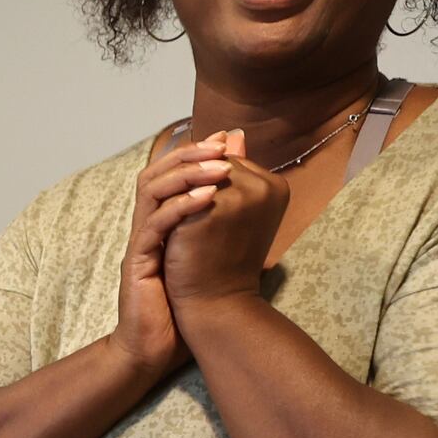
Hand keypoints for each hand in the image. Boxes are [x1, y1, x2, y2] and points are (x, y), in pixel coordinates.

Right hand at [114, 137, 231, 378]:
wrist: (155, 348)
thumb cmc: (182, 308)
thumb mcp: (208, 260)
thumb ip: (222, 227)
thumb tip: (242, 201)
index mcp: (162, 223)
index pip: (170, 172)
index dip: (195, 151)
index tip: (227, 140)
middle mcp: (147, 227)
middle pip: (156, 172)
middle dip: (190, 154)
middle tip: (222, 146)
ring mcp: (141, 242)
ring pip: (152, 190)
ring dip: (187, 173)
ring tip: (220, 168)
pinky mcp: (138, 261)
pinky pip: (155, 224)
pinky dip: (180, 206)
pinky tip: (207, 200)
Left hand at [160, 130, 286, 308]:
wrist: (217, 302)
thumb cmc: (226, 261)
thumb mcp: (236, 212)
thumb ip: (234, 173)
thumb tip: (230, 135)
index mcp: (276, 185)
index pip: (232, 162)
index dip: (206, 177)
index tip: (193, 197)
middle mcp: (263, 186)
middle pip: (214, 164)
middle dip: (191, 178)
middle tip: (174, 203)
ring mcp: (238, 195)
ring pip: (195, 176)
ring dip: (176, 190)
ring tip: (165, 210)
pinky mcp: (212, 208)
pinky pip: (180, 193)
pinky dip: (168, 203)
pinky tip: (161, 217)